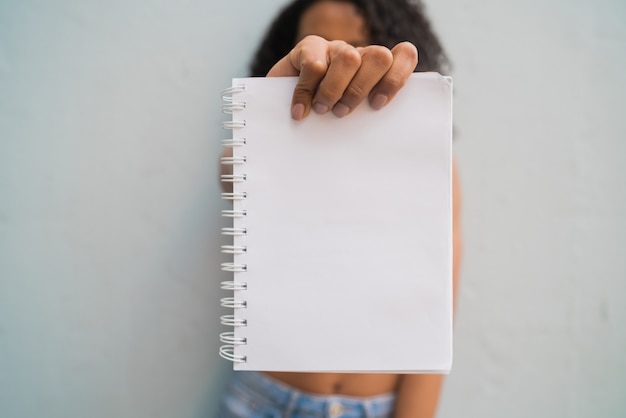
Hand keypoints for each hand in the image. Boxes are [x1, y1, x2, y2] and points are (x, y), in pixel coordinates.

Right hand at [266, 35, 417, 119]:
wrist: (281, 110)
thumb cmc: (322, 121)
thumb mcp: (349, 119)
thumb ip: (365, 118)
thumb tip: (378, 142)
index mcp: (376, 70)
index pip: (403, 55)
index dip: (395, 78)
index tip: (378, 104)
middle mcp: (359, 56)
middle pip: (379, 57)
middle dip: (362, 89)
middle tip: (342, 112)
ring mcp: (335, 49)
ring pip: (349, 57)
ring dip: (335, 89)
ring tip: (322, 110)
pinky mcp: (308, 47)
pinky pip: (314, 64)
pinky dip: (306, 91)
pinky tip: (301, 111)